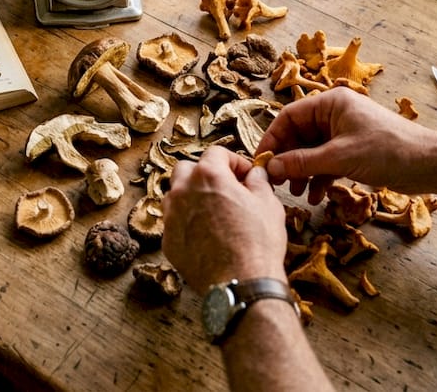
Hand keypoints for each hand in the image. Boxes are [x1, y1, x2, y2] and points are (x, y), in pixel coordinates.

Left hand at [162, 146, 287, 293]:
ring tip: (214, 211)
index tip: (246, 175)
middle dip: (205, 174)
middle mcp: (183, 191)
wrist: (241, 283)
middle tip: (226, 188)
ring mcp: (171, 217)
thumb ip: (258, 181)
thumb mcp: (268, 204)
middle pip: (187, 169)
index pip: (216, 153)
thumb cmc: (258, 242)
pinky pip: (174, 223)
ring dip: (192, 196)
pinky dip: (187, 222)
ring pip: (175, 195)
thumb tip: (255, 174)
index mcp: (208, 176)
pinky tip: (206, 235)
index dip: (234, 161)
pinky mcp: (168, 241)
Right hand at [258, 88, 431, 204]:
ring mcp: (344, 133)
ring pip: (312, 151)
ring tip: (297, 194)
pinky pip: (327, 162)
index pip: (288, 117)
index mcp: (330, 103)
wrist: (428, 164)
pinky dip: (320, 178)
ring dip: (303, 172)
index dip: (272, 139)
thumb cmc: (386, 151)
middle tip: (277, 183)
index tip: (261, 162)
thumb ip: (302, 162)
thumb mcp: (339, 157)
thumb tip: (270, 168)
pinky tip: (316, 197)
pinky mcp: (353, 151)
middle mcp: (335, 114)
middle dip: (288, 160)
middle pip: (298, 135)